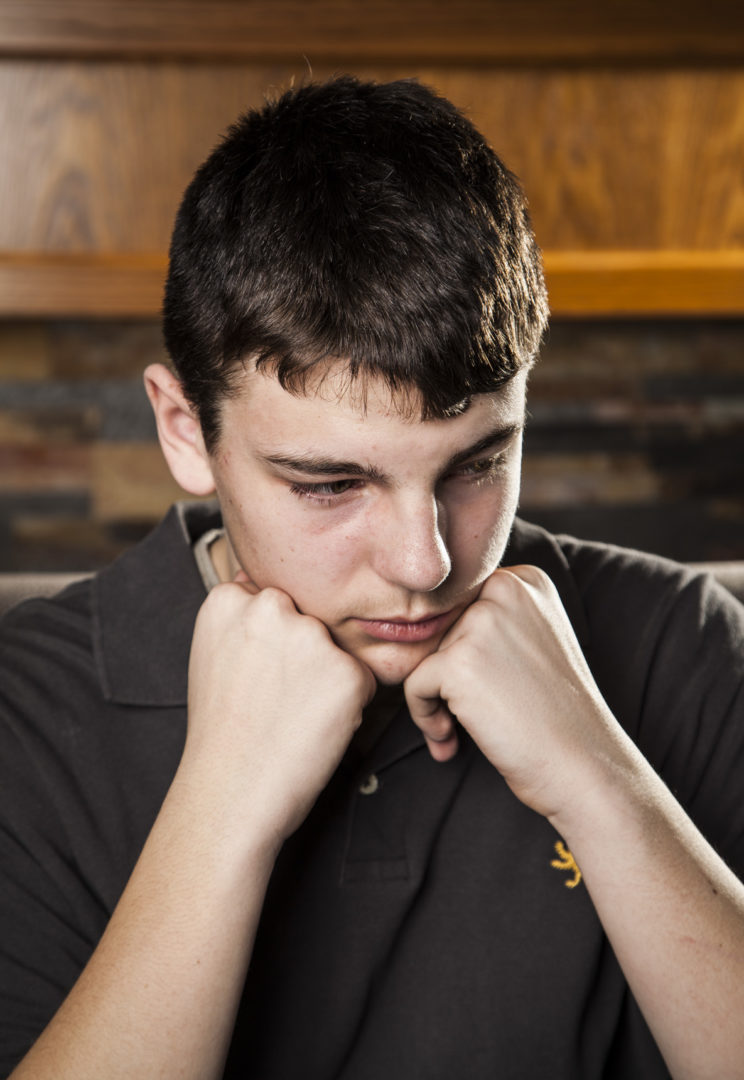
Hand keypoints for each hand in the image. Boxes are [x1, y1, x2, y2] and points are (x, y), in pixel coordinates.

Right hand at [183, 577, 375, 850]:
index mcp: (229, 599)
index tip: (257, 674)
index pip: (274, 600)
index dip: (272, 643)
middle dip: (303, 652)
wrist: (230, 792)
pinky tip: (313, 725)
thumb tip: (273, 595)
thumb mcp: (213, 655)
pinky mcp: (347, 670)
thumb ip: (243, 619)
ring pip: (336, 648)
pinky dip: (349, 703)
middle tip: (276, 697)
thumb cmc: (222, 733)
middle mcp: (270, 607)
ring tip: (292, 713)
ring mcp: (310, 637)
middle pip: (308, 619)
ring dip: (328, 675)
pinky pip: (361, 678)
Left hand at [404, 565, 619, 818]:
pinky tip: (449, 739)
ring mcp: (482, 622)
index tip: (483, 688)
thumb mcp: (535, 642)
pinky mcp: (459, 661)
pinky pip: (414, 684)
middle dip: (445, 676)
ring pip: (423, 656)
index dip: (463, 651)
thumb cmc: (558, 714)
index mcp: (524, 580)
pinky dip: (423, 716)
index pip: (461, 606)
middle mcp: (505, 589)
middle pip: (440, 629)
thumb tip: (423, 619)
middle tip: (469, 715)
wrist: (585, 765)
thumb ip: (492, 621)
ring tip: (461, 730)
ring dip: (435, 699)